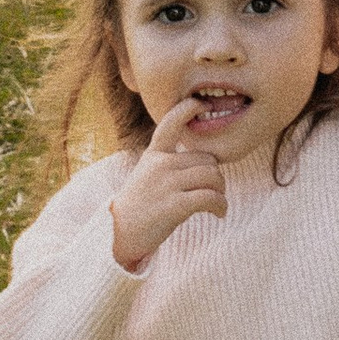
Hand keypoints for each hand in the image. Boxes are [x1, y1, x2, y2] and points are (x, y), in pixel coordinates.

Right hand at [108, 99, 230, 269]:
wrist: (117, 236)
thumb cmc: (140, 206)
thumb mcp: (148, 175)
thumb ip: (170, 163)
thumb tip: (207, 160)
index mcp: (153, 155)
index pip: (170, 123)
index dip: (187, 109)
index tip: (202, 103)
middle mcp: (160, 165)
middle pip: (208, 159)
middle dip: (216, 176)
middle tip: (214, 192)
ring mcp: (166, 184)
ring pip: (213, 176)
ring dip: (221, 192)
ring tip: (217, 204)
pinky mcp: (174, 205)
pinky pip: (210, 198)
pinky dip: (220, 206)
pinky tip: (219, 213)